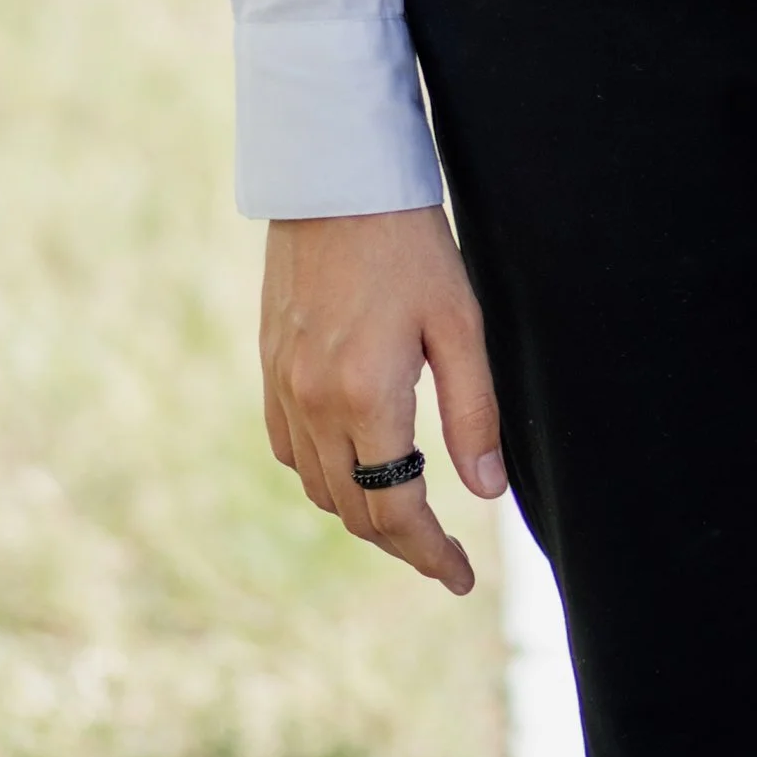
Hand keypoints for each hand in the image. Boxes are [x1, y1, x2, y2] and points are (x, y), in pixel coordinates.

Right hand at [260, 204, 506, 592]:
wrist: (334, 176)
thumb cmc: (409, 241)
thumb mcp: (459, 321)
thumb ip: (473, 412)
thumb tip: (486, 493)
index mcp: (366, 396)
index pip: (396, 510)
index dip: (430, 555)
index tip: (461, 579)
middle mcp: (315, 402)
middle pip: (354, 511)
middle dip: (401, 543)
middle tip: (443, 556)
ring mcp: (283, 385)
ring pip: (318, 487)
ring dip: (361, 512)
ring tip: (406, 514)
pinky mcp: (269, 366)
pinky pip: (289, 450)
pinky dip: (323, 474)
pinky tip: (355, 464)